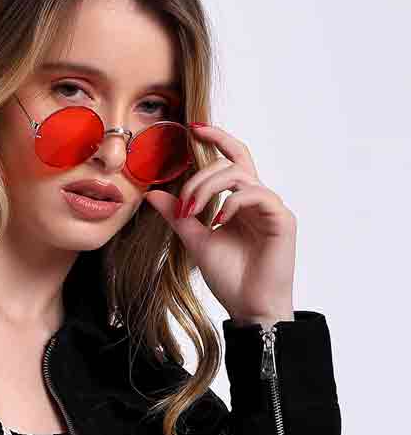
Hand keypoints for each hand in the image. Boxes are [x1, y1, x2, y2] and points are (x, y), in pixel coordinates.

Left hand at [142, 122, 295, 326]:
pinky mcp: (283, 220)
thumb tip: (152, 194)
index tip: (193, 128)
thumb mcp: (195, 240)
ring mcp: (272, 208)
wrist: (249, 306)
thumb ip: (178, 216)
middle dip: (199, 179)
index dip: (217, 139)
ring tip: (193, 213)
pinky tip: (217, 222)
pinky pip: (256, 195)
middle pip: (230, 164)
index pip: (232, 158)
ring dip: (208, 189)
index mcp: (239, 201)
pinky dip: (231, 203)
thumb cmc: (229, 276)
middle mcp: (258, 199)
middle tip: (182, 206)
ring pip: (240, 176)